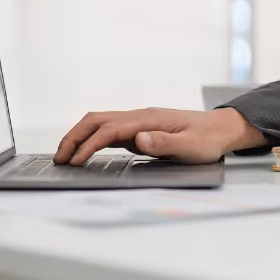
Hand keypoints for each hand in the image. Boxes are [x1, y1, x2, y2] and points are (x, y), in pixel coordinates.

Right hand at [53, 107, 265, 165]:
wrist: (221, 129)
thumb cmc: (208, 139)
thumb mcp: (191, 146)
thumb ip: (165, 143)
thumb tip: (139, 138)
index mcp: (149, 119)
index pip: (110, 130)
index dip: (89, 145)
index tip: (76, 162)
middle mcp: (140, 117)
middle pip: (97, 120)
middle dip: (74, 137)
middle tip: (58, 159)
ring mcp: (139, 122)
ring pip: (100, 123)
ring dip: (79, 137)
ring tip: (64, 157)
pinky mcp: (140, 130)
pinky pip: (109, 131)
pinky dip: (91, 140)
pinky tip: (84, 153)